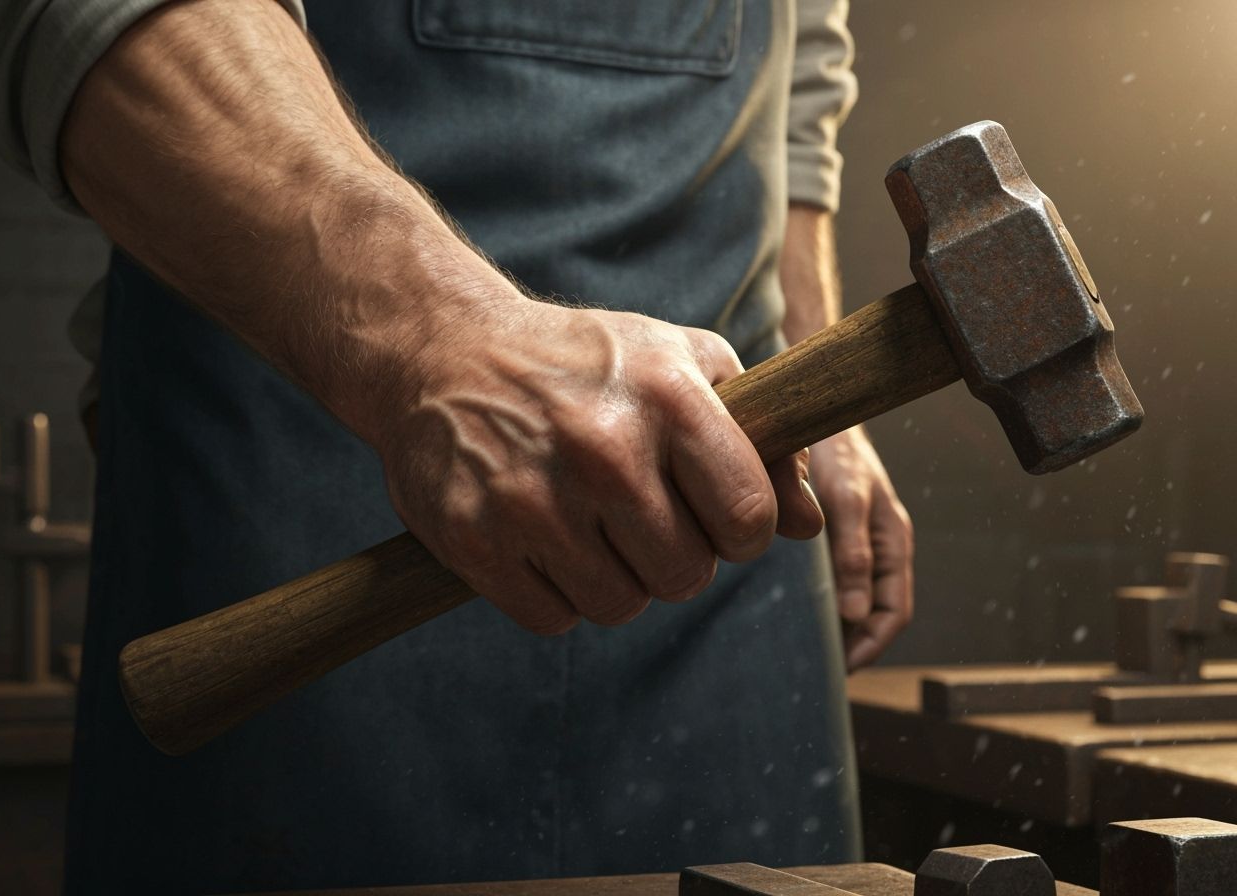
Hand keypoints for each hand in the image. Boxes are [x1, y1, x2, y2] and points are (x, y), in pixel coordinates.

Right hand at [376, 291, 824, 634]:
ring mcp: (532, 498)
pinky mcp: (475, 538)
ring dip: (612, 579)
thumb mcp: (678, 364)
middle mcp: (603, 449)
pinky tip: (538, 540)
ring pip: (619, 606)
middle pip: (684, 575)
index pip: (747, 519)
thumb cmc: (580, 361)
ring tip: (586, 524)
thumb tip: (808, 525)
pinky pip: (552, 618)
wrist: (441, 350)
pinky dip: (554, 594)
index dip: (738, 531)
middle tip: (637, 517)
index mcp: (667, 398)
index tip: (711, 515)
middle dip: (672, 557)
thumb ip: (759, 438)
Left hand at [808, 426, 912, 669]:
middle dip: (856, 641)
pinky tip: (799, 605)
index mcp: (893, 540)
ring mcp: (860, 536)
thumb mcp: (848, 502)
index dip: (872, 645)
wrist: (820, 408)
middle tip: (822, 666)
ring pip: (858, 595)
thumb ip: (853, 554)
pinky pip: (839, 575)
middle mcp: (881, 542)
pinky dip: (827, 597)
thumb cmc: (838, 451)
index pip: (894, 612)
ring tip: (810, 644)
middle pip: (877, 610)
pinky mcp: (838, 528)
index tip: (842, 667)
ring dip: (841, 622)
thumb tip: (857, 615)